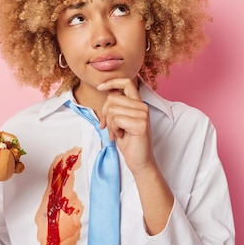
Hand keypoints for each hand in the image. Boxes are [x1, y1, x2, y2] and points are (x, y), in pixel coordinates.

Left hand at [97, 79, 174, 234]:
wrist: (139, 162)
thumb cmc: (128, 142)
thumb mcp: (120, 120)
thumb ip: (116, 106)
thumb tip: (107, 92)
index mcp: (137, 103)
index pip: (127, 82)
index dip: (112, 82)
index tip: (100, 87)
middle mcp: (142, 106)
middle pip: (112, 99)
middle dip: (104, 114)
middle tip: (107, 127)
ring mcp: (143, 114)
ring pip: (112, 110)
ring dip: (109, 124)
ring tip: (116, 133)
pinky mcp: (141, 124)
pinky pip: (116, 119)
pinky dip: (113, 129)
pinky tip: (120, 136)